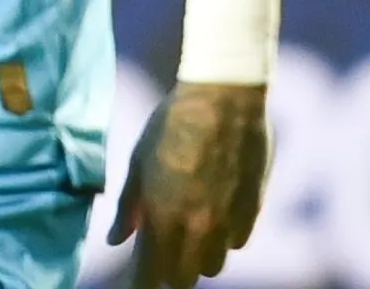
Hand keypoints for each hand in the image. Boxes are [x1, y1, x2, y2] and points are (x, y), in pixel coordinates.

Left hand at [108, 82, 271, 288]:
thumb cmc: (171, 124)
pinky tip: (215, 213)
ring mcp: (228, 221)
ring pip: (213, 265)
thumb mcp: (138, 162)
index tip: (135, 282)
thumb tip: (115, 241)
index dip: (141, 282)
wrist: (224, 99)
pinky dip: (224, 238)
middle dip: (169, 271)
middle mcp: (197, 226)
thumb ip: (128, 207)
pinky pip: (237, 243)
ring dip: (198, 256)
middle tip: (160, 252)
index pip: (150, 272)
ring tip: (188, 230)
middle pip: (184, 277)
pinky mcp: (254, 211)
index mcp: (162, 215)